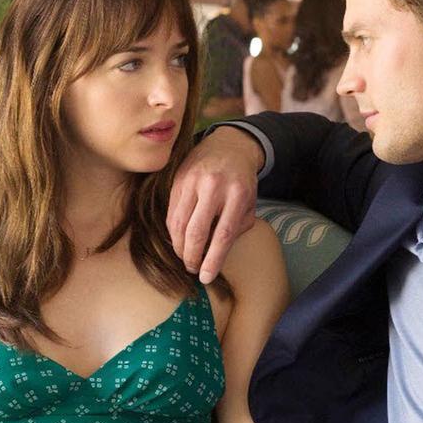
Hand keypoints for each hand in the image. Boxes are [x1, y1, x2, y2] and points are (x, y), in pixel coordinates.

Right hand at [167, 126, 261, 282]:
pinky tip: (178, 240)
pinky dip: (173, 231)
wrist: (229, 146)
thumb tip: (219, 253)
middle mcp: (214, 186)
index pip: (224, 234)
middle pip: (197, 231)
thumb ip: (239, 227)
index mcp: (238, 194)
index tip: (206, 277)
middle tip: (192, 269)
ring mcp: (193, 181)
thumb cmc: (242, 180)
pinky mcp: (178, 179)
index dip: (213, 259)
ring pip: (178, 223)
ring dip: (179, 246)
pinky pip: (171, 212)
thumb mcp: (250, 202)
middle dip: (192, 256)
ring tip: (184, 257)